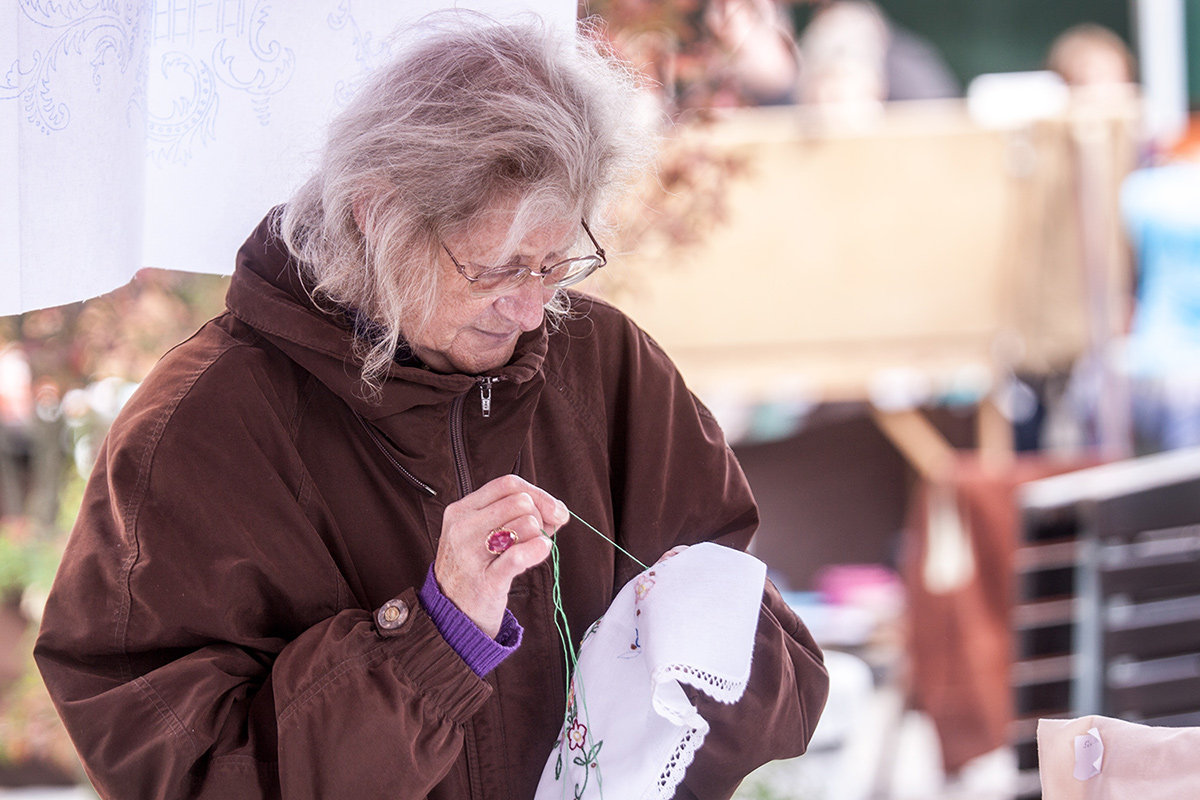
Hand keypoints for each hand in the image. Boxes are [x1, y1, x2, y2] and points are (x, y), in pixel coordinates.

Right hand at [434, 475, 568, 636]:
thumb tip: (558, 511)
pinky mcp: (486, 581)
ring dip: (537, 537)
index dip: (538, 494)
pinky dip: (538, 550)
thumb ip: (515, 515)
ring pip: (526, 524)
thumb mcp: (481, 534)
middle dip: (540, 517)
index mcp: (461, 511)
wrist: (449, 616)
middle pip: (520, 501)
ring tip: (528, 551)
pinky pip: (520, 554)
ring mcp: (471, 554)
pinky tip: (540, 552)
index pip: (508, 484)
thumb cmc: (472, 570)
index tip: (554, 511)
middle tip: (537, 536)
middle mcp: (462, 528)